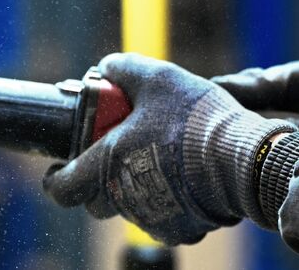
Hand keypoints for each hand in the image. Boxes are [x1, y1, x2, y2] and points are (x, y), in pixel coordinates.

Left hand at [41, 53, 293, 245]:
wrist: (243, 160)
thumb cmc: (195, 119)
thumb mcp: (158, 77)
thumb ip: (123, 69)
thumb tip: (104, 68)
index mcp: (107, 165)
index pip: (61, 188)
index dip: (56, 178)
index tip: (61, 166)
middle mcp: (123, 198)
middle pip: (96, 198)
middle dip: (100, 178)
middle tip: (121, 152)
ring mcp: (151, 218)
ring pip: (130, 205)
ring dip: (137, 185)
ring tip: (164, 157)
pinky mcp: (180, 230)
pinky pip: (163, 215)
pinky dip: (168, 198)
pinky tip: (188, 176)